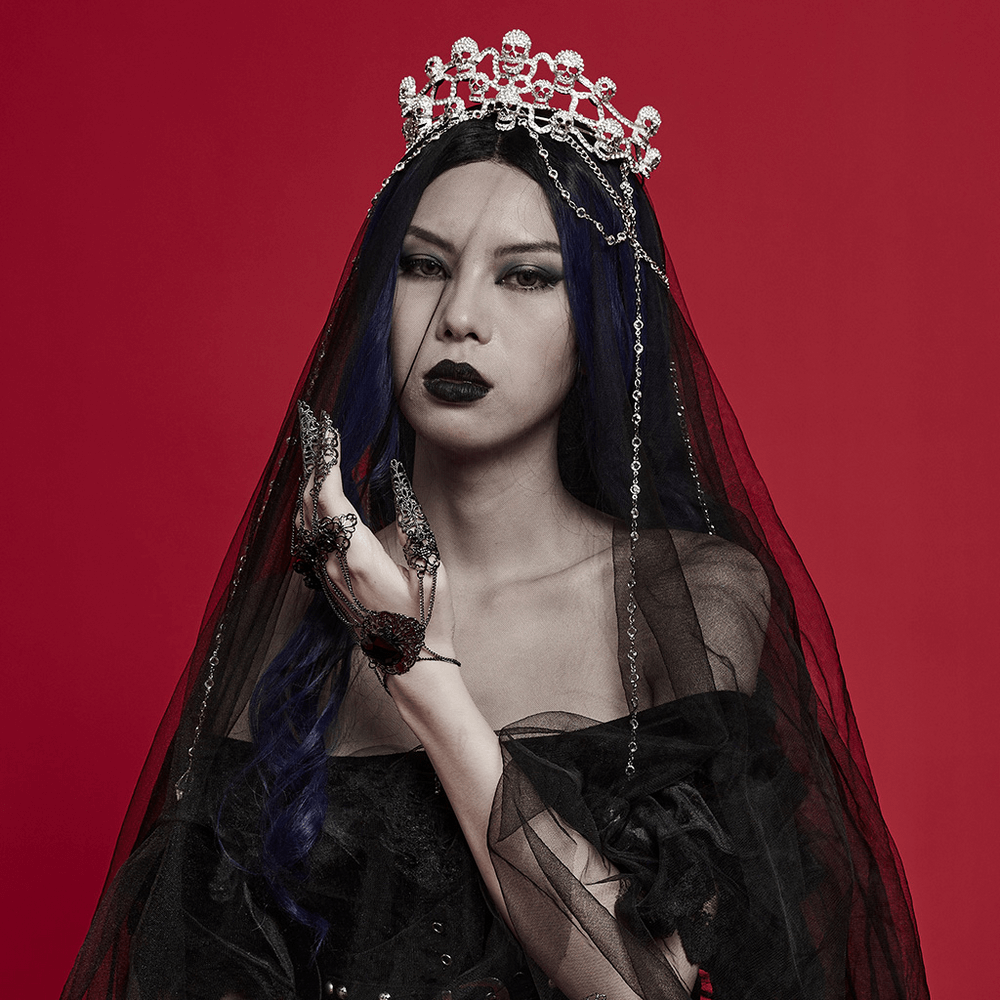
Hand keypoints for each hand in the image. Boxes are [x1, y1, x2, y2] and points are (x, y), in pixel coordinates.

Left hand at [292, 402, 456, 673]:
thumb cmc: (429, 619)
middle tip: (316, 425)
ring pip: (303, 520)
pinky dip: (308, 505)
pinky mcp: (329, 583)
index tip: (330, 432)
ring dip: (307, 480)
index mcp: (361, 560)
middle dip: (312, 460)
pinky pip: (308, 536)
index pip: (330, 501)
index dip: (327, 463)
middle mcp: (336, 567)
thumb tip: (397, 481)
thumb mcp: (432, 568)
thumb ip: (412, 523)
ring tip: (315, 448)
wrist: (411, 665)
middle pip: (309, 504)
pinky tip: (315, 491)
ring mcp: (328, 577)